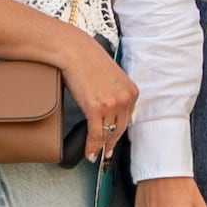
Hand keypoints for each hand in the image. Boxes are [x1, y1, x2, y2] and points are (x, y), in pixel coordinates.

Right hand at [60, 39, 140, 162]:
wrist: (75, 51)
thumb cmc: (88, 60)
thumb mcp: (111, 78)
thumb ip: (115, 94)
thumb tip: (109, 112)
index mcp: (131, 91)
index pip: (127, 118)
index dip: (118, 131)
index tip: (114, 139)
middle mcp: (125, 98)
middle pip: (119, 128)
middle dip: (111, 143)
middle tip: (106, 152)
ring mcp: (112, 104)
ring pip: (107, 133)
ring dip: (101, 147)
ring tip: (96, 155)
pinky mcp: (97, 108)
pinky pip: (96, 134)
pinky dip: (92, 146)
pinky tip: (89, 152)